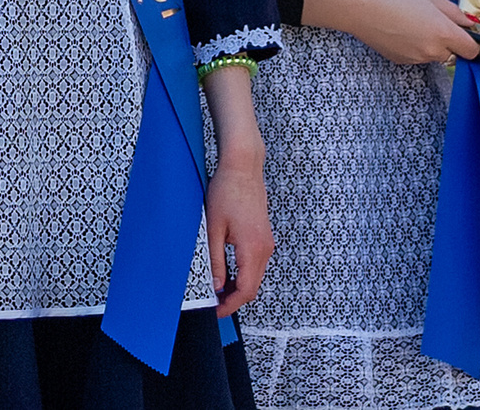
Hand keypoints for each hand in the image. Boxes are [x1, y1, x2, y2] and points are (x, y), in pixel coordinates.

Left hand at [205, 147, 272, 315]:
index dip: (230, 305)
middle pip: (253, 287)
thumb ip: (215, 259)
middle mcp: (265, 249)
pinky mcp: (264, 237)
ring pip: (255, 276)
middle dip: (233, 299)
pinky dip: (242, 274)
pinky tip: (226, 273)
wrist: (243, 168)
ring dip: (238, 287)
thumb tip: (215, 286)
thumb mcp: (213, 228)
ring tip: (216, 291)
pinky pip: (255, 264)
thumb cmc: (226, 193)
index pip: (245, 290)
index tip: (214, 311)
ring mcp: (267, 243)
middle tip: (212, 305)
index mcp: (254, 249)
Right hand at [336, 0, 479, 65]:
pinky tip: (399, 29)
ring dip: (431, 43)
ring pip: (434, 54)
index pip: (472, 50)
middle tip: (433, 21)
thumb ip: (454, 11)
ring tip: (412, 22)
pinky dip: (413, 46)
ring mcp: (415, 57)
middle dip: (449, 41)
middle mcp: (433, 50)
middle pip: (453, 53)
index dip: (472, 42)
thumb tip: (470, 23)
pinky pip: (416, 55)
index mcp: (444, 33)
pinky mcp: (400, 59)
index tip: (465, 32)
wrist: (357, 6)